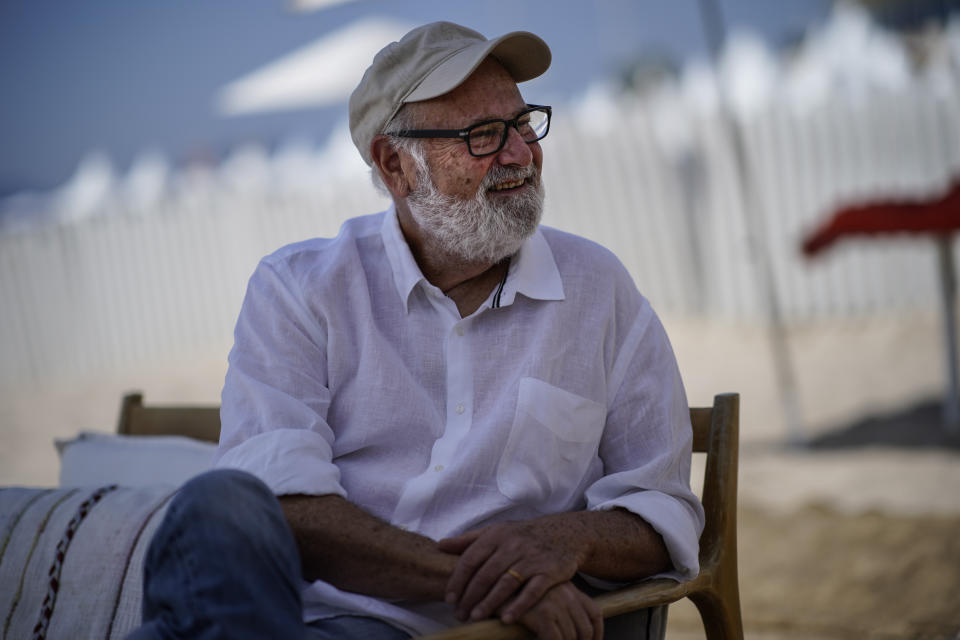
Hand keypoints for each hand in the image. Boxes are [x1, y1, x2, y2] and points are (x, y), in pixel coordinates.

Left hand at [438, 520, 584, 623]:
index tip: (449, 598)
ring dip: (490, 602)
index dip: (458, 580)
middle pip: (486, 574)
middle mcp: (513, 545)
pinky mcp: (550, 571)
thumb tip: (440, 545)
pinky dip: (519, 605)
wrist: (564, 533)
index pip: (471, 559)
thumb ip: (469, 540)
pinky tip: (506, 619)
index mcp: (496, 535)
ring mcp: (532, 558)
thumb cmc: (523, 536)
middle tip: (460, 614)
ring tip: (476, 618)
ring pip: (506, 583)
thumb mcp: (496, 532)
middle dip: (470, 596)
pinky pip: (533, 591)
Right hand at [517, 581, 602, 639]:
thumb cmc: (516, 594)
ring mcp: (556, 602)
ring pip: (570, 637)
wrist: (494, 583)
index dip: (597, 633)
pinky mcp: (543, 612)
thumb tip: (573, 632)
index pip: (595, 613)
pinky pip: (555, 639)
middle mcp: (567, 594)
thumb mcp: (545, 595)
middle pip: (585, 629)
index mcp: (570, 588)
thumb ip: (560, 607)